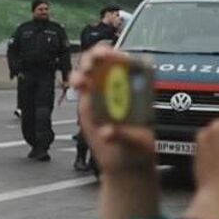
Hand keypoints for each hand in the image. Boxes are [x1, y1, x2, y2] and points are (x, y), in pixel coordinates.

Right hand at [74, 45, 155, 177]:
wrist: (125, 162)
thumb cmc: (139, 149)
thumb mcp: (137, 143)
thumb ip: (122, 136)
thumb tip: (107, 132)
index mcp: (141, 91)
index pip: (132, 64)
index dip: (122, 56)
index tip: (116, 57)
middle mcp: (121, 89)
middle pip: (109, 63)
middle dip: (100, 56)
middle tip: (96, 59)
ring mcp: (104, 94)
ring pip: (93, 71)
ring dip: (86, 68)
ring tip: (83, 76)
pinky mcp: (89, 103)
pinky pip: (82, 86)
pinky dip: (77, 81)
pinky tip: (77, 83)